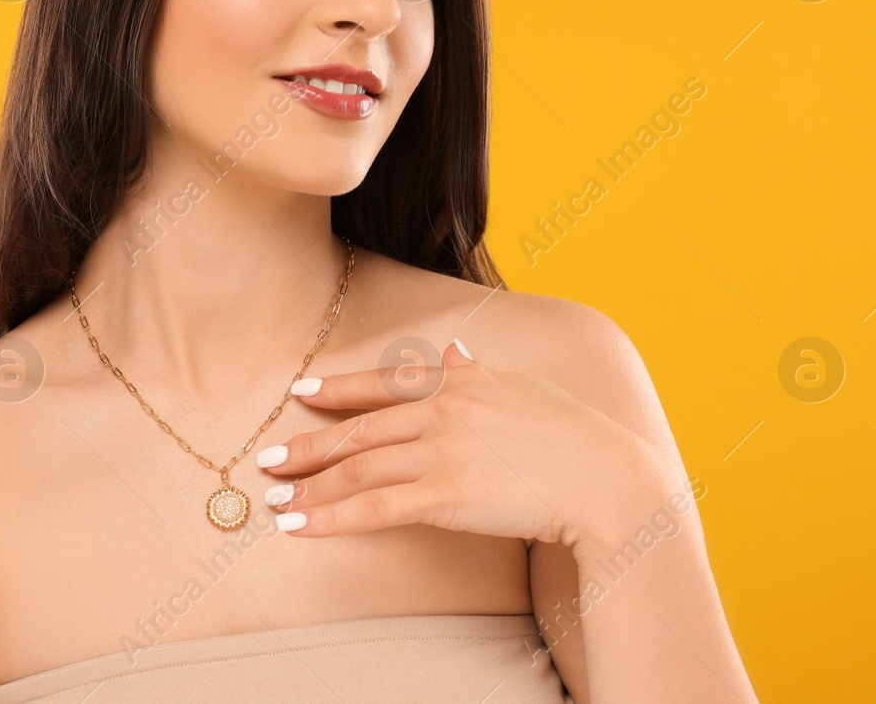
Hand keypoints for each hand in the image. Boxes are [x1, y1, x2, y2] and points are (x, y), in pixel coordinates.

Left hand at [255, 340, 673, 554]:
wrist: (606, 480)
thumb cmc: (576, 437)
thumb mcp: (525, 389)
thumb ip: (481, 372)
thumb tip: (458, 349)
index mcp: (461, 381)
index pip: (385, 381)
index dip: (339, 387)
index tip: (302, 392)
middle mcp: (443, 411)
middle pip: (360, 429)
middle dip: (309, 445)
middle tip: (269, 457)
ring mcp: (441, 452)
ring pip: (358, 469)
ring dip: (310, 486)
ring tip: (276, 497)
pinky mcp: (444, 496)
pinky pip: (373, 508)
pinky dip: (329, 517)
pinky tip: (298, 525)